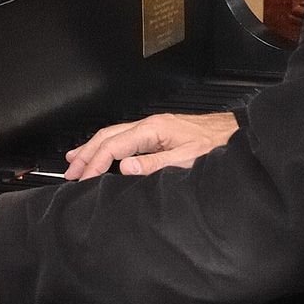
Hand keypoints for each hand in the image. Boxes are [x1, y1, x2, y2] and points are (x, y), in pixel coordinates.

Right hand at [63, 110, 237, 179]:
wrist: (234, 134)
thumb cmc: (215, 145)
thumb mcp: (187, 159)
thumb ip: (155, 164)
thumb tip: (125, 167)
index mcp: (153, 129)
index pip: (114, 145)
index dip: (96, 162)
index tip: (84, 178)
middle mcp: (149, 125)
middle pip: (107, 137)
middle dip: (85, 154)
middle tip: (69, 173)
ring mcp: (152, 128)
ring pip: (112, 135)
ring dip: (92, 149)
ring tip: (73, 161)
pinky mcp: (156, 133)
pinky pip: (123, 138)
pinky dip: (106, 147)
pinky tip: (102, 154)